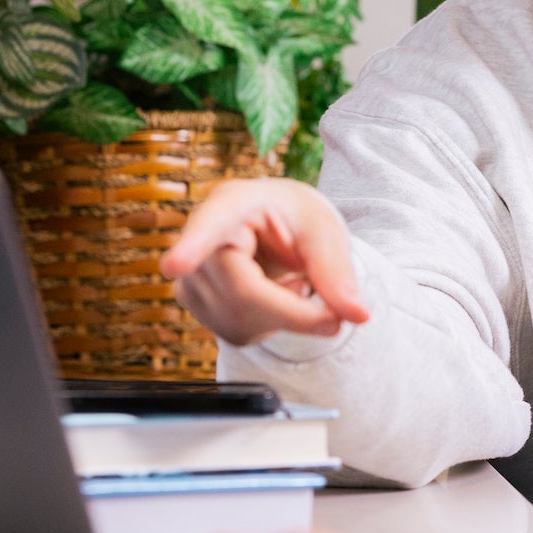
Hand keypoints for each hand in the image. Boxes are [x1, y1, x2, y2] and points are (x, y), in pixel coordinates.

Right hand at [158, 178, 369, 343]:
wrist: (277, 229)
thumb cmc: (298, 220)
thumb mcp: (325, 233)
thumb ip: (338, 273)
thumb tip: (357, 314)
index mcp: (234, 201)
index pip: (212, 222)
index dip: (193, 245)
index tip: (174, 265)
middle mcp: (201, 233)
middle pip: (241, 291)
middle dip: (292, 311)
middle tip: (332, 315)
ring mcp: (191, 271)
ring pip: (237, 318)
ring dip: (281, 319)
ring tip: (289, 284)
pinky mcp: (192, 300)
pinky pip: (234, 331)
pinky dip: (266, 326)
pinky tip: (270, 298)